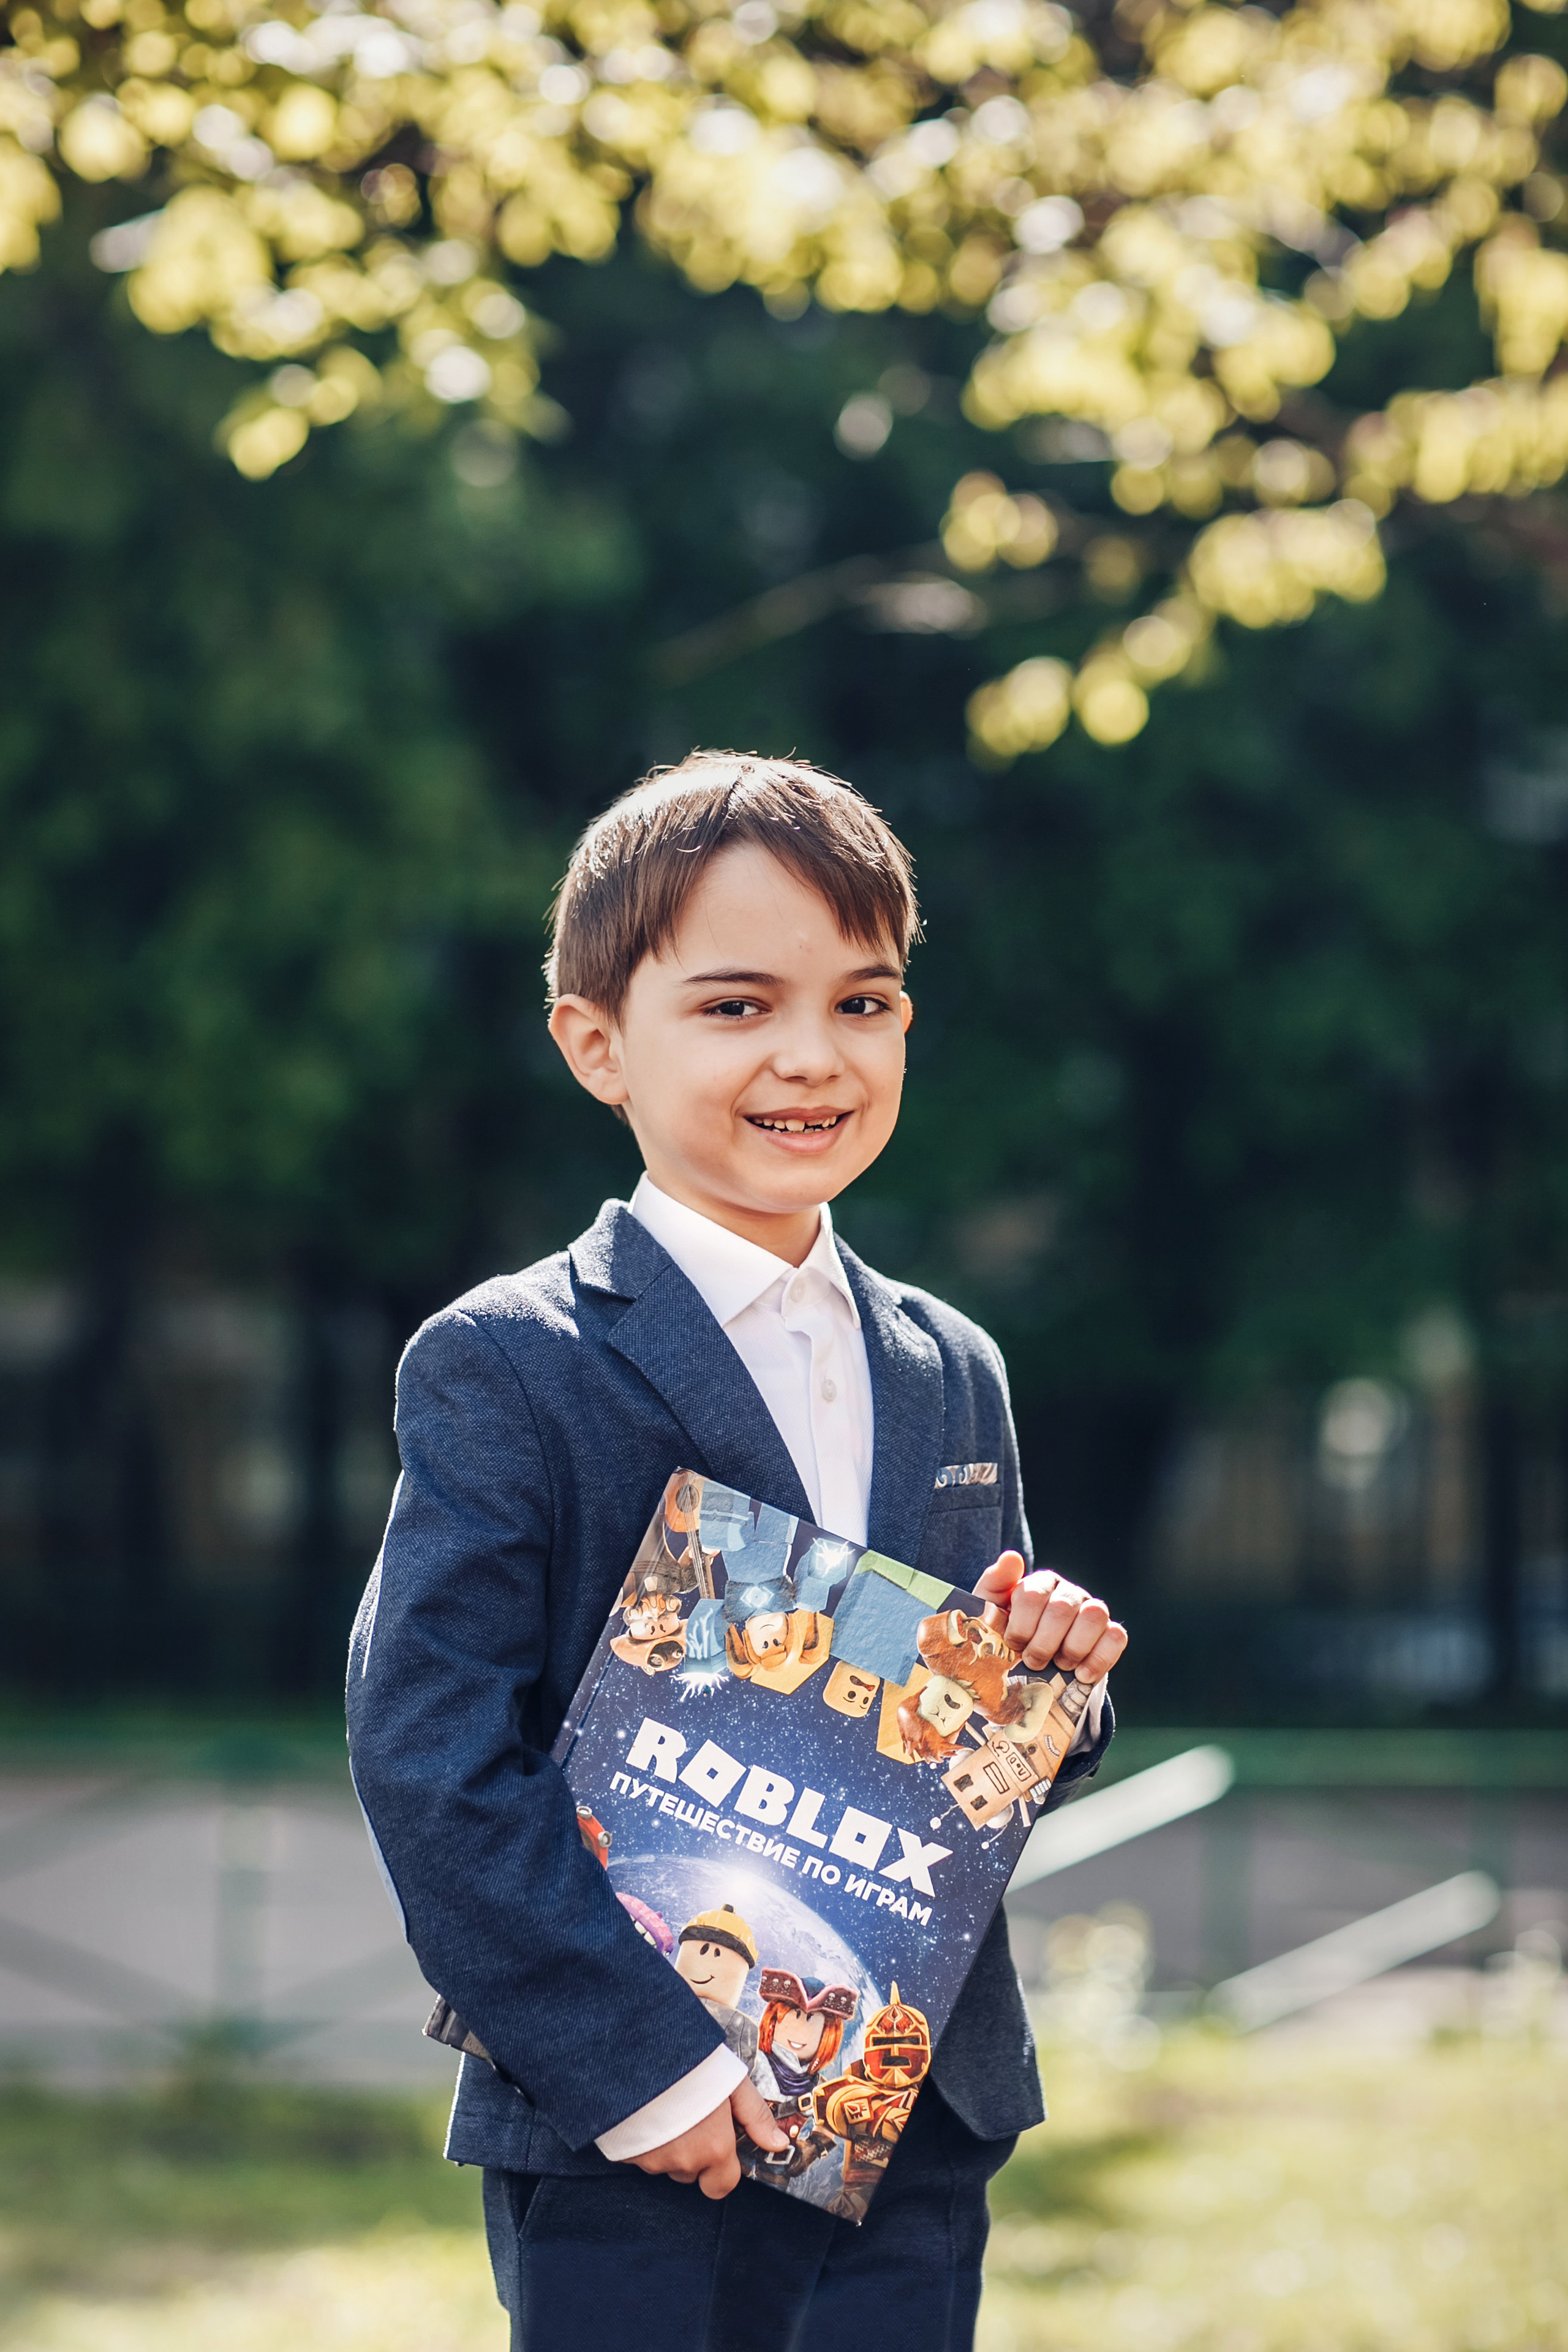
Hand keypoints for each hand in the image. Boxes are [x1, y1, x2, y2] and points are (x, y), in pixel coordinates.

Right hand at [627, 2074, 788, 2200]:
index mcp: (712, 2149)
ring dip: (668, 2146)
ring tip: (666, 2108)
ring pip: (665, 2164)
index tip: (718, 2144)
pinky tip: (646, 2111)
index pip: (722, 2186)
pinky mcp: (624, 2153)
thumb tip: (778, 2143)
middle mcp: (682, 2162)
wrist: (639, 2051)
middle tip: (690, 2118)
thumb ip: (756, 2116)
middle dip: (693, 2154)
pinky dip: (645, 2140)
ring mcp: (650, 2160)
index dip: (721, 2169)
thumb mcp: (733, 2083)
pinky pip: (640, 2156)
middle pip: (692, 2173)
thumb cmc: (691, 2064)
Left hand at [972, 1550, 1126, 1681]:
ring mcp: (1093, 1611)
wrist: (1030, 1666)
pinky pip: (1116, 1637)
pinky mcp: (1111, 1633)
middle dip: (1043, 1643)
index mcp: (1041, 1583)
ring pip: (1093, 1616)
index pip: (1032, 1594)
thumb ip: (995, 1582)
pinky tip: (1081, 1674)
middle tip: (1033, 1661)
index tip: (1014, 1644)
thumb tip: (1013, 1557)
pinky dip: (1098, 1659)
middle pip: (1062, 1609)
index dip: (1021, 1626)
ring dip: (1072, 1648)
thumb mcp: (992, 1611)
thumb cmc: (1010, 1635)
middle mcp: (1069, 1592)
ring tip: (1058, 1665)